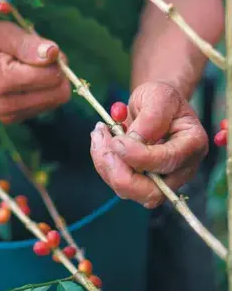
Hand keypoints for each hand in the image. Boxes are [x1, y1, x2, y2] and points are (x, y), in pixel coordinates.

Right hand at [0, 20, 70, 123]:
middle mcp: (6, 105)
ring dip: (48, 81)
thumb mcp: (3, 32)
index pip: (52, 77)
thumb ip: (29, 45)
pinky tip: (23, 78)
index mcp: (2, 81)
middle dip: (55, 72)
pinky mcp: (11, 119)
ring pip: (55, 101)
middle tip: (37, 56)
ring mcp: (8, 115)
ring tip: (26, 65)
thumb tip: (55, 54)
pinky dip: (41, 90)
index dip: (54, 59)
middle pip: (58, 94)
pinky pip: (45, 106)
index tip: (41, 47)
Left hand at [90, 82, 207, 207]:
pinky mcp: (142, 181)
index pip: (166, 162)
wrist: (155, 103)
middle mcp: (180, 170)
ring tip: (99, 133)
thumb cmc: (160, 98)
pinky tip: (101, 139)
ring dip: (106, 164)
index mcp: (191, 145)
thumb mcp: (158, 97)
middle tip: (103, 141)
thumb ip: (150, 119)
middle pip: (151, 192)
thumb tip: (133, 143)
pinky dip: (103, 163)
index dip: (138, 156)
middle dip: (120, 172)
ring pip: (129, 191)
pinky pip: (118, 182)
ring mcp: (161, 180)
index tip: (116, 139)